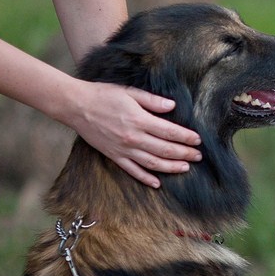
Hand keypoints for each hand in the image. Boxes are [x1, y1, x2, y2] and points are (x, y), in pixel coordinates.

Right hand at [67, 80, 202, 187]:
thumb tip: (172, 106)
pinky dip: (146, 178)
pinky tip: (157, 183)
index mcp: (139, 120)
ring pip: (152, 163)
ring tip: (186, 167)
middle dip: (184, 153)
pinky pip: (132, 171)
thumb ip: (152, 101)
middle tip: (198, 155)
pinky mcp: (114, 156)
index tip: (198, 140)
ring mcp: (123, 150)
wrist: (76, 106)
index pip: (169, 132)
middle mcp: (133, 138)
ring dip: (171, 167)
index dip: (186, 137)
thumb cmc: (103, 95)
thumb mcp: (130, 92)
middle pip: (165, 149)